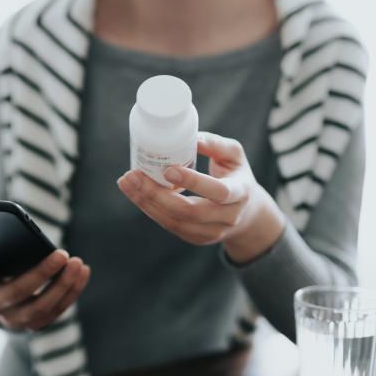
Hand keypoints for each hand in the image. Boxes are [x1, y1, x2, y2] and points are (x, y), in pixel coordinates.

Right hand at [0, 234, 90, 329]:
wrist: (0, 303)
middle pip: (19, 291)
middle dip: (42, 273)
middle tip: (62, 253)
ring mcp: (14, 319)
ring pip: (42, 306)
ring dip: (64, 284)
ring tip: (78, 263)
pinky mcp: (34, 325)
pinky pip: (57, 310)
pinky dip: (72, 291)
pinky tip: (83, 272)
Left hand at [117, 132, 284, 263]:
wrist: (247, 213)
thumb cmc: (237, 175)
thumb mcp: (234, 155)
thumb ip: (215, 144)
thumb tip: (190, 136)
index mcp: (240, 193)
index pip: (218, 192)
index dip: (193, 182)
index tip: (169, 169)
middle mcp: (227, 217)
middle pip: (189, 211)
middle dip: (157, 194)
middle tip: (134, 175)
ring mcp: (211, 232)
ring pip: (174, 221)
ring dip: (146, 202)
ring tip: (127, 182)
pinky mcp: (197, 238)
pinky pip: (169, 225)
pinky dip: (150, 209)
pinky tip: (136, 193)